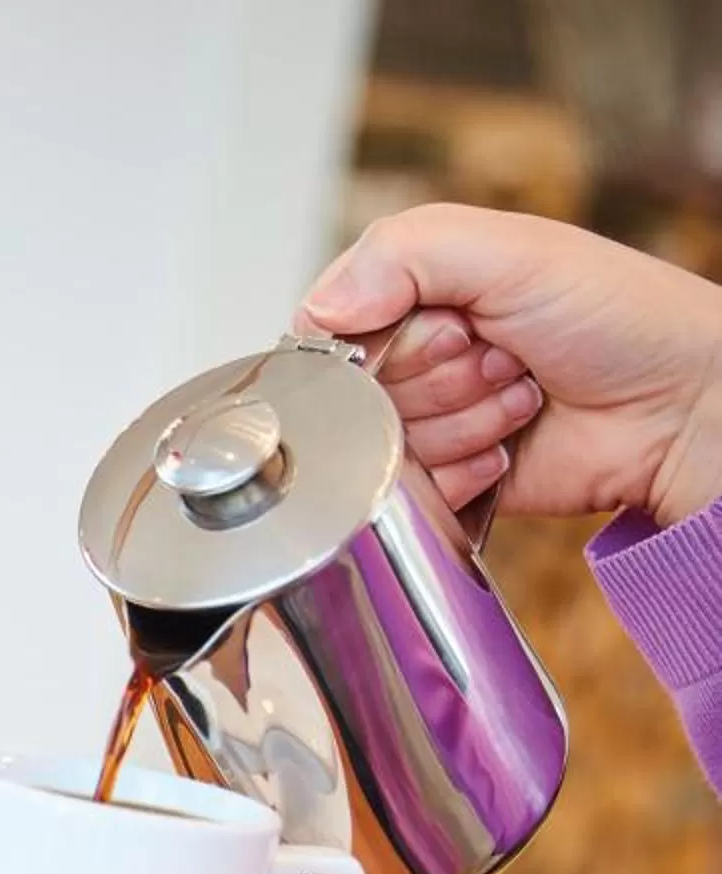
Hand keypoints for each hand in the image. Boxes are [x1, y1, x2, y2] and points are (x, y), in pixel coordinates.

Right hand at [298, 203, 721, 525]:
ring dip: (461, 424)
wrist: (685, 406)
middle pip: (358, 394)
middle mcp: (421, 356)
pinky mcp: (452, 482)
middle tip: (501, 358)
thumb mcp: (513, 249)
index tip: (451, 327)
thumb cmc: (622, 316)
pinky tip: (512, 449)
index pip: (336, 327)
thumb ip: (402, 252)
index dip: (385, 339)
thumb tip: (317, 310)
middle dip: (436, 379)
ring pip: (386, 447)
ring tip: (523, 398)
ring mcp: (435, 421)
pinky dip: (463, 474)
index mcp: (422, 291)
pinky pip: (412, 495)